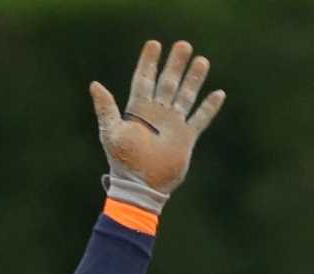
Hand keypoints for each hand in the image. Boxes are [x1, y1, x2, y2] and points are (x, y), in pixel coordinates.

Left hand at [92, 39, 224, 212]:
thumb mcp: (111, 133)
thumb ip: (106, 108)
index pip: (144, 79)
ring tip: (201, 60)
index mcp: (138, 110)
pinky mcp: (186, 138)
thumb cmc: (123, 162)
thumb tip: (95, 84)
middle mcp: (156, 114)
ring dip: (193, 79)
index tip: (154, 44)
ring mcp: (172, 125)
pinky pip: (200, 118)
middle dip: (175, 64)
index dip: (148, 62)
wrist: (141, 188)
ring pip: (185, 95)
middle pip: (167, 83)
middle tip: (183, 45)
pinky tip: (219, 93)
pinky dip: (209, 107)